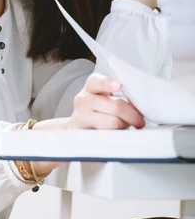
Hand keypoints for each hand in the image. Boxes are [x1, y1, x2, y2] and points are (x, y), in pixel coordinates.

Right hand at [29, 73, 144, 175]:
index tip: (119, 85)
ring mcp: (80, 117)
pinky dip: (115, 138)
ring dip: (124, 126)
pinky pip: (106, 137)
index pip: (97, 81)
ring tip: (125, 127)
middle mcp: (83, 100)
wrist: (78, 126)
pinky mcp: (82, 135)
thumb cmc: (99, 110)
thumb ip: (120, 97)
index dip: (108, 83)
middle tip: (139, 121)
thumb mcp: (106, 98)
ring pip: (112, 123)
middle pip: (115, 106)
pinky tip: (115, 135)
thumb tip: (139, 106)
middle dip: (133, 115)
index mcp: (91, 87)